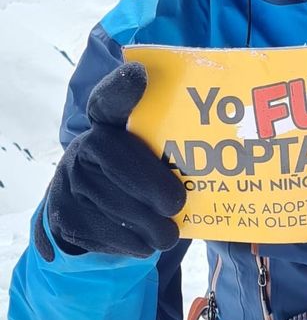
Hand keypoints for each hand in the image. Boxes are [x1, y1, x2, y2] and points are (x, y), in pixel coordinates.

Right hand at [36, 62, 185, 261]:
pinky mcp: (67, 217)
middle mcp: (84, 146)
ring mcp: (71, 182)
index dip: (124, 87)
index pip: (111, 99)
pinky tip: (143, 238)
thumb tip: (227, 130)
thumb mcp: (146, 144)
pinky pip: (114, 237)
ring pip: (126, 211)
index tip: (139, 75)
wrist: (81, 204)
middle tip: (179, 205)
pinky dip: (137, 243)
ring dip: (155, 227)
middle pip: (128, 172)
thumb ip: (172, 131)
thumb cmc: (132, 170)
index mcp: (107, 121)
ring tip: (167, 229)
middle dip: (160, 194)